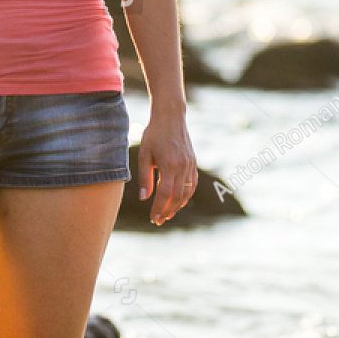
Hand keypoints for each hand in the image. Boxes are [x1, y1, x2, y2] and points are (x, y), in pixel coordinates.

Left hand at [136, 110, 196, 225]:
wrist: (171, 117)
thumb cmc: (154, 134)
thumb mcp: (144, 154)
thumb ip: (145, 177)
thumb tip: (144, 198)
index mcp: (169, 165)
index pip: (165, 194)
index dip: (159, 208)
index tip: (153, 218)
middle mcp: (182, 166)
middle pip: (177, 196)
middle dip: (168, 210)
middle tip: (159, 220)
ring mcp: (190, 165)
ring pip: (187, 192)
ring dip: (178, 205)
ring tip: (168, 214)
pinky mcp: (193, 162)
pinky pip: (192, 184)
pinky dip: (186, 195)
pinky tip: (178, 201)